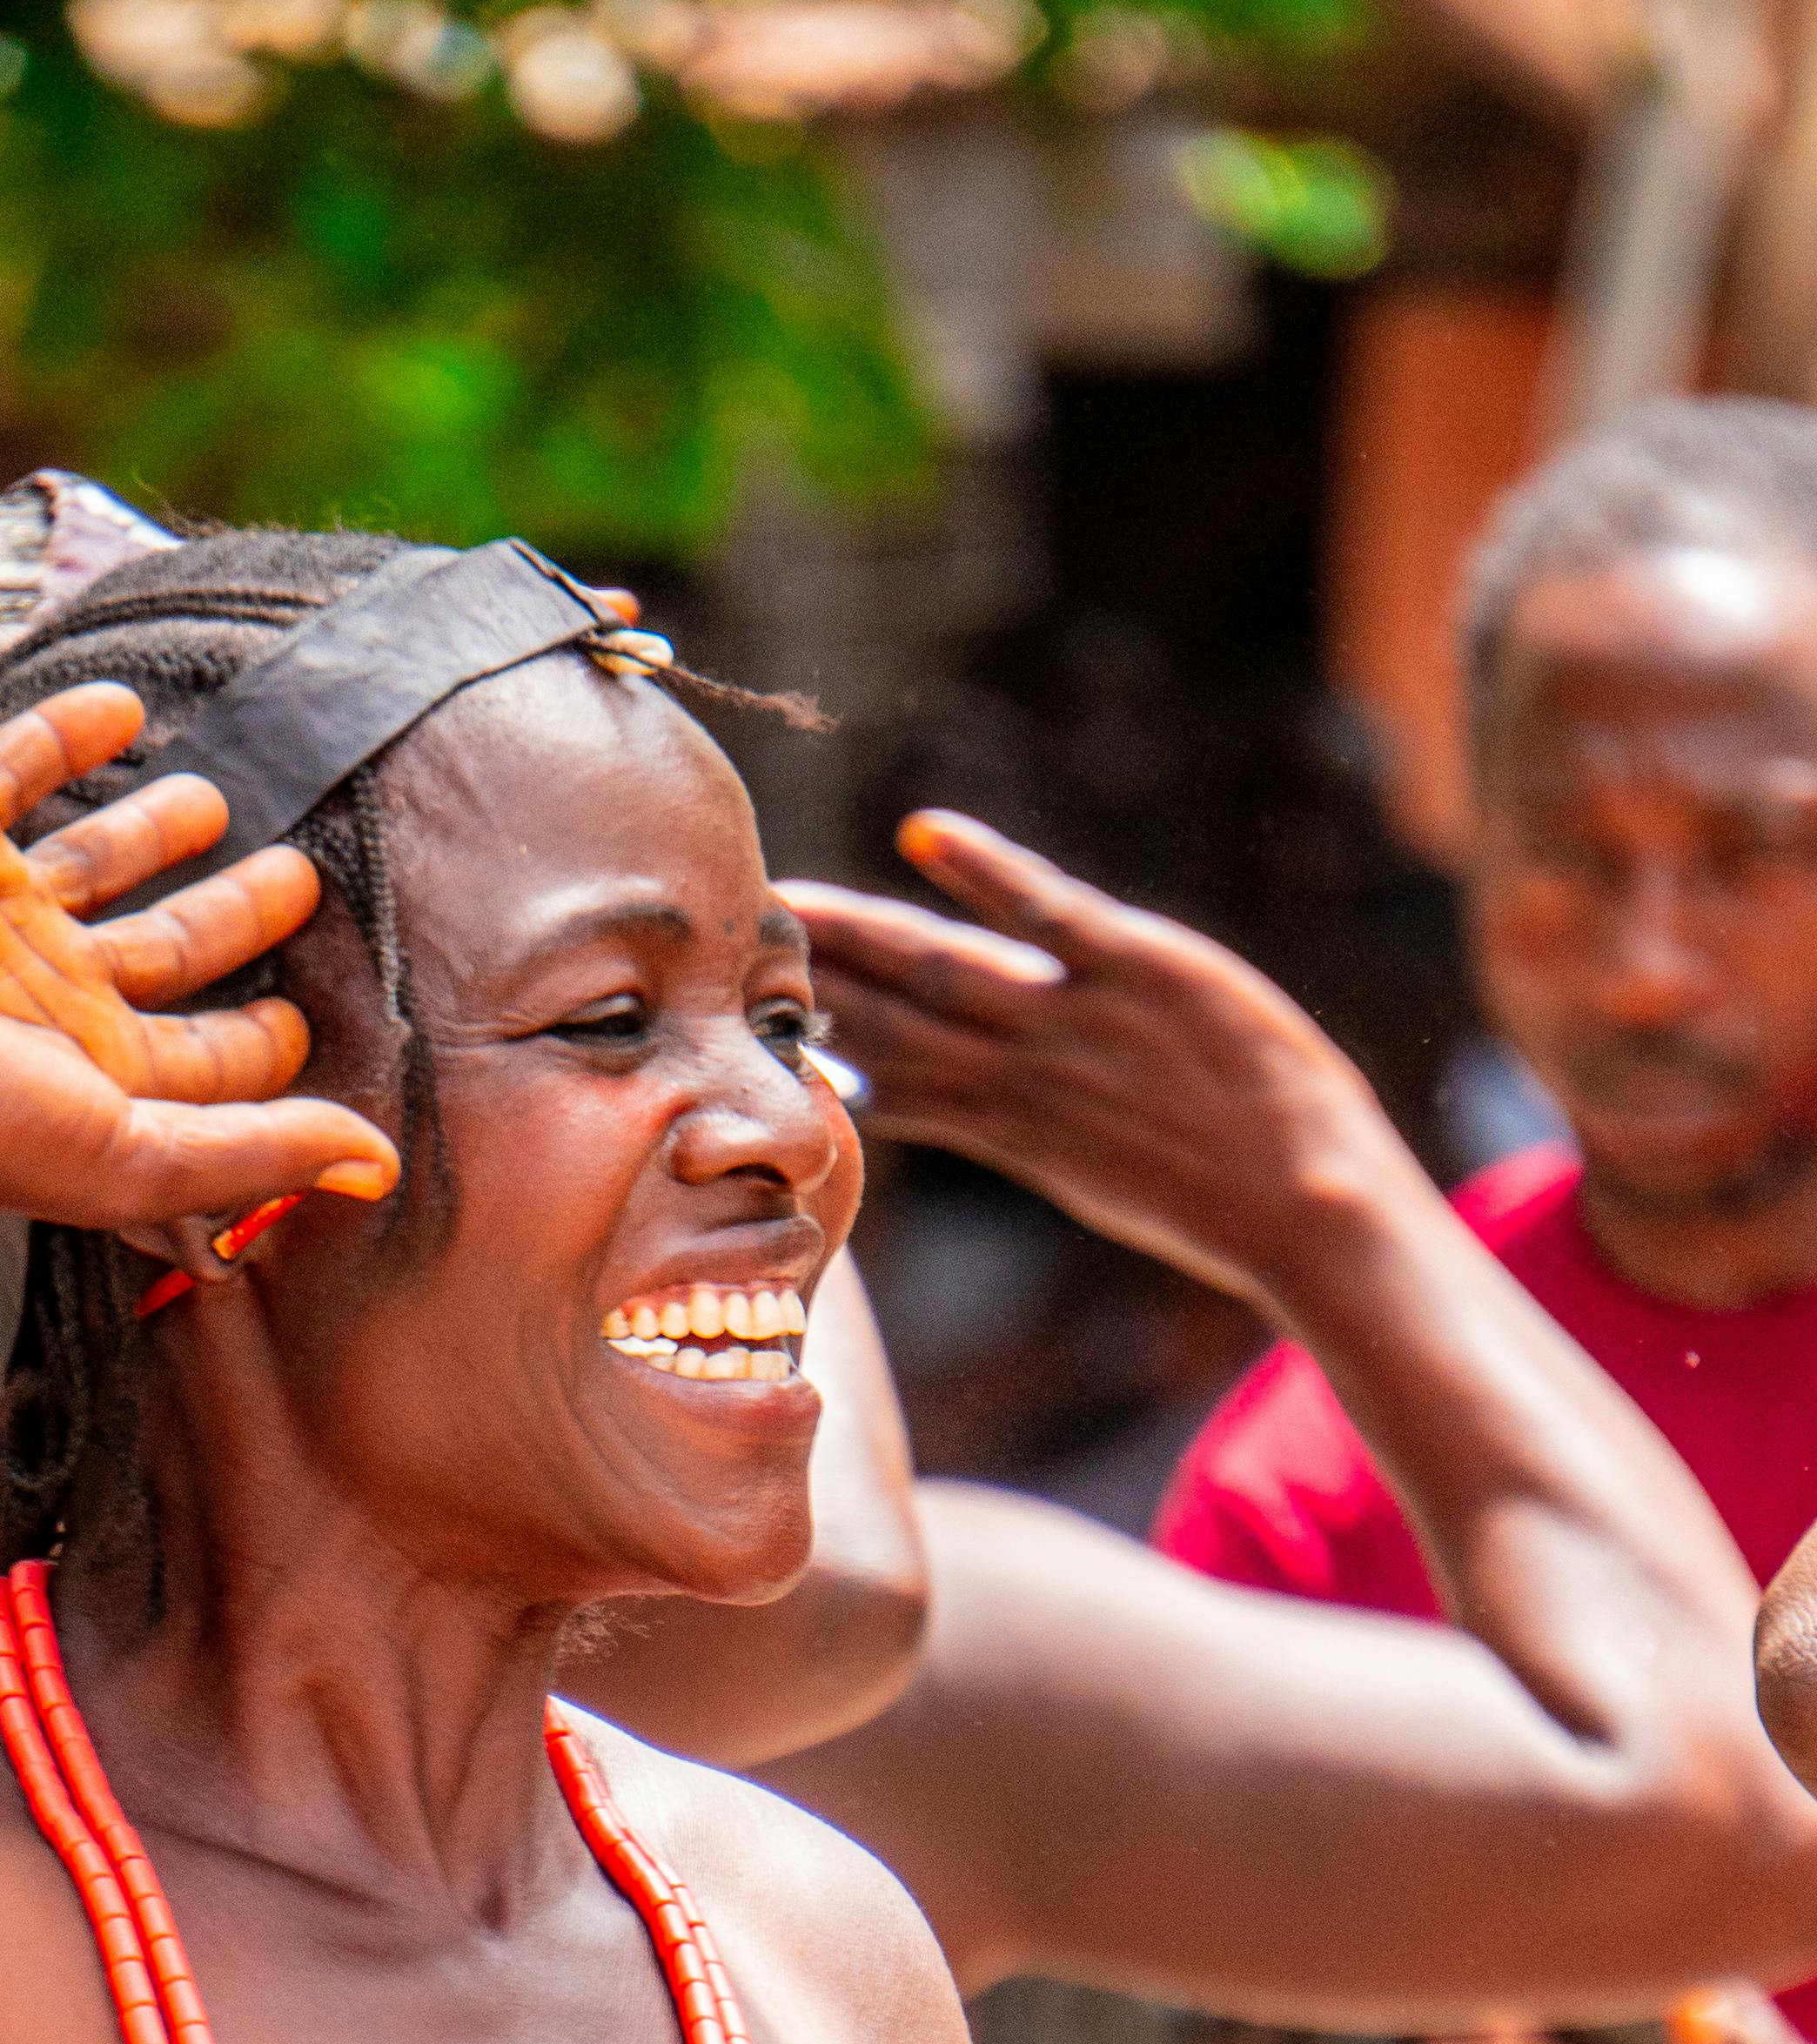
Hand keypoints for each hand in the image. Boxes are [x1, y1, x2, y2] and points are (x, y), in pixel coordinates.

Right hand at [0, 686, 399, 1231]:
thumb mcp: (145, 1157)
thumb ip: (263, 1152)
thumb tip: (378, 1166)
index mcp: (104, 1068)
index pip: (208, 1050)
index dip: (266, 1037)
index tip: (312, 1015)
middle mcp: (57, 988)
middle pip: (172, 945)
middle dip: (237, 915)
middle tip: (300, 879)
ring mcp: (1, 908)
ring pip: (99, 855)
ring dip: (158, 826)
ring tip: (215, 800)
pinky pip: (16, 766)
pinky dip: (65, 731)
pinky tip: (122, 706)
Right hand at [782, 815, 1407, 1310]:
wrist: (1309, 1208)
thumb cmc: (1225, 1203)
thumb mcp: (1102, 1176)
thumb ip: (1029, 1127)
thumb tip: (968, 1103)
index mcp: (1009, 1128)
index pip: (890, 1079)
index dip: (821, 1047)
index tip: (755, 1025)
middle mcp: (1022, 1075)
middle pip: (892, 1019)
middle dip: (811, 981)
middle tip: (733, 945)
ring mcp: (1075, 1021)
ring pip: (942, 967)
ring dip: (860, 932)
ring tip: (790, 902)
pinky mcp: (1138, 970)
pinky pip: (1045, 912)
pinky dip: (985, 873)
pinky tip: (925, 834)